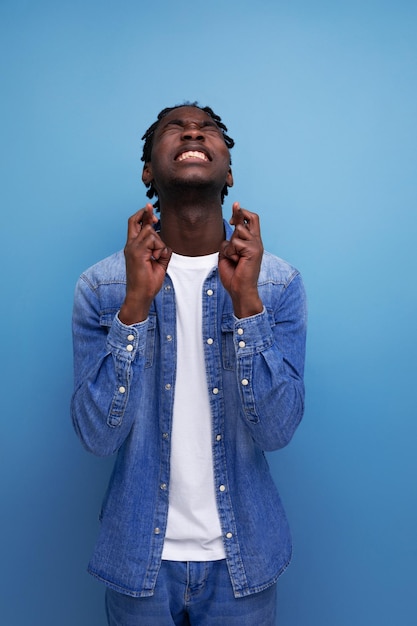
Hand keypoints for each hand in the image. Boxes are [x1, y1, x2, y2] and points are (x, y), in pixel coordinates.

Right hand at [119, 204, 171, 323]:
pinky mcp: (137, 252)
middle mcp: (130, 245)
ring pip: (150, 232)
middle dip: (148, 217)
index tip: (149, 207)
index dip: (142, 214)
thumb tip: (165, 244)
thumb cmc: (148, 283)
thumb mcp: (158, 262)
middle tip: (157, 222)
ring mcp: (132, 248)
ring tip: (157, 259)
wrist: (140, 296)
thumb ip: (160, 250)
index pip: (134, 224)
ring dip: (159, 244)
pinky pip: (154, 240)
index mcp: (133, 247)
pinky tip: (156, 260)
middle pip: (139, 222)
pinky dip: (160, 250)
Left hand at [218, 202, 263, 317]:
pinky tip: (236, 262)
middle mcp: (257, 242)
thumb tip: (228, 226)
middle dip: (240, 213)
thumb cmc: (233, 275)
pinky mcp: (254, 250)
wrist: (240, 290)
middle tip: (233, 210)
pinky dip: (231, 252)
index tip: (235, 205)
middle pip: (251, 217)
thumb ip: (230, 241)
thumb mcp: (228, 254)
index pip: (250, 221)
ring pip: (238, 231)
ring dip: (230, 245)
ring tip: (234, 258)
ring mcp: (256, 245)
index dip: (241, 212)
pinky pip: (235, 243)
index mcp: (252, 242)